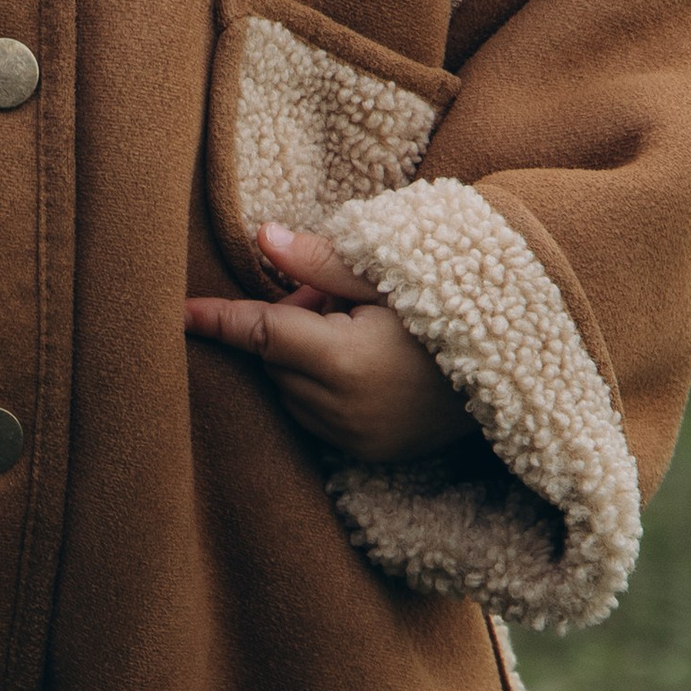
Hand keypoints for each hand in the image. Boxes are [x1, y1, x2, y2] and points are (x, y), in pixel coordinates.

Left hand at [184, 221, 476, 465]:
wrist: (514, 371)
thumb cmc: (452, 311)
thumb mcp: (389, 277)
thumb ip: (320, 263)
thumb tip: (260, 236)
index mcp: (344, 362)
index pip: (261, 334)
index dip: (217, 322)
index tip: (177, 315)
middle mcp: (341, 410)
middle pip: (274, 361)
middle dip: (285, 326)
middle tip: (334, 298)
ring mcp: (353, 439)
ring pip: (288, 391)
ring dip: (300, 360)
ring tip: (357, 329)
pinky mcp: (364, 454)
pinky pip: (313, 417)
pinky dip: (317, 389)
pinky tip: (362, 365)